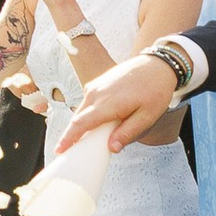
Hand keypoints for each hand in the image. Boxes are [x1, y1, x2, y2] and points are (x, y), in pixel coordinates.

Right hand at [61, 50, 183, 153]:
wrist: (156, 65)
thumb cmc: (155, 90)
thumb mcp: (147, 116)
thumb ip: (128, 132)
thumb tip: (111, 148)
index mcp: (108, 104)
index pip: (81, 124)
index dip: (68, 139)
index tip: (59, 150)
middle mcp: (96, 94)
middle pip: (77, 118)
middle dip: (70, 135)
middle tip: (68, 151)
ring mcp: (95, 87)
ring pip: (81, 110)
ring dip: (78, 125)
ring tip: (82, 139)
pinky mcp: (97, 83)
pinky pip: (86, 102)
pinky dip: (85, 115)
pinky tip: (94, 122)